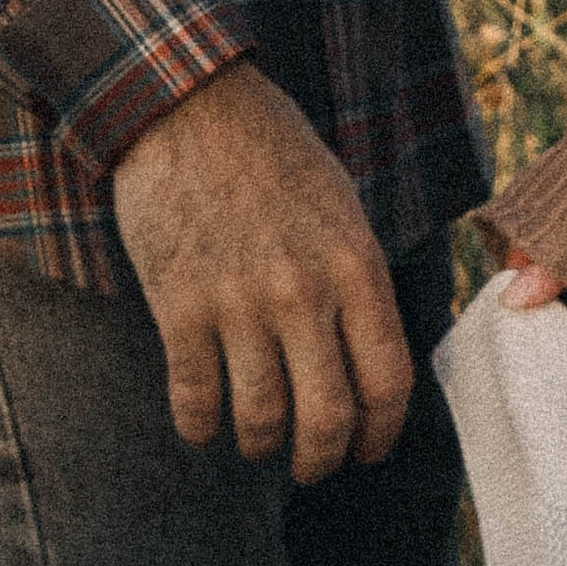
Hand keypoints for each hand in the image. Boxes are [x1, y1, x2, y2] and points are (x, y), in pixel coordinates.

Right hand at [112, 62, 413, 481]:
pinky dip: (200, 427)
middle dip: (321, 460)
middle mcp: (302, 292)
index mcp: (354, 268)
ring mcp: (238, 301)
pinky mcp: (179, 304)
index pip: (387, 384)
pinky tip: (203, 426)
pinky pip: (195, 397)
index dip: (380, 436)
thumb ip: (360, 284)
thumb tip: (373, 368)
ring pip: (262, 419)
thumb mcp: (343, 208)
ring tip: (258, 444)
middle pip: (326, 418)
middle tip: (310, 465)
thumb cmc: (272, 154)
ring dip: (261, 447)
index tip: (366, 452)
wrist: (186, 100)